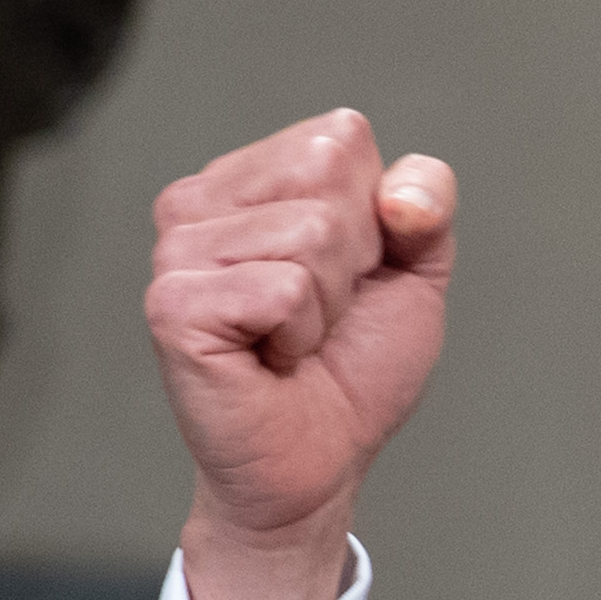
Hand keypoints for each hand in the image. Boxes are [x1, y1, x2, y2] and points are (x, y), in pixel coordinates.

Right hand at [145, 108, 456, 599]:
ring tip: (293, 339)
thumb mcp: (414, 272)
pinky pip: (283, 289)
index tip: (349, 277)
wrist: (320, 463)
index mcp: (251, 178)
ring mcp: (178, 250)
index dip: (377, 217)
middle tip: (320, 313)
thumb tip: (400, 193)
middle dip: (355, 257)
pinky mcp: (174, 305)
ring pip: (311, 233)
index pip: (343, 136)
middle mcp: (200, 200)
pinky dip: (300, 335)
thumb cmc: (353, 369)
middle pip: (328, 171)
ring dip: (327, 306)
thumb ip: (426, 203)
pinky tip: (270, 360)